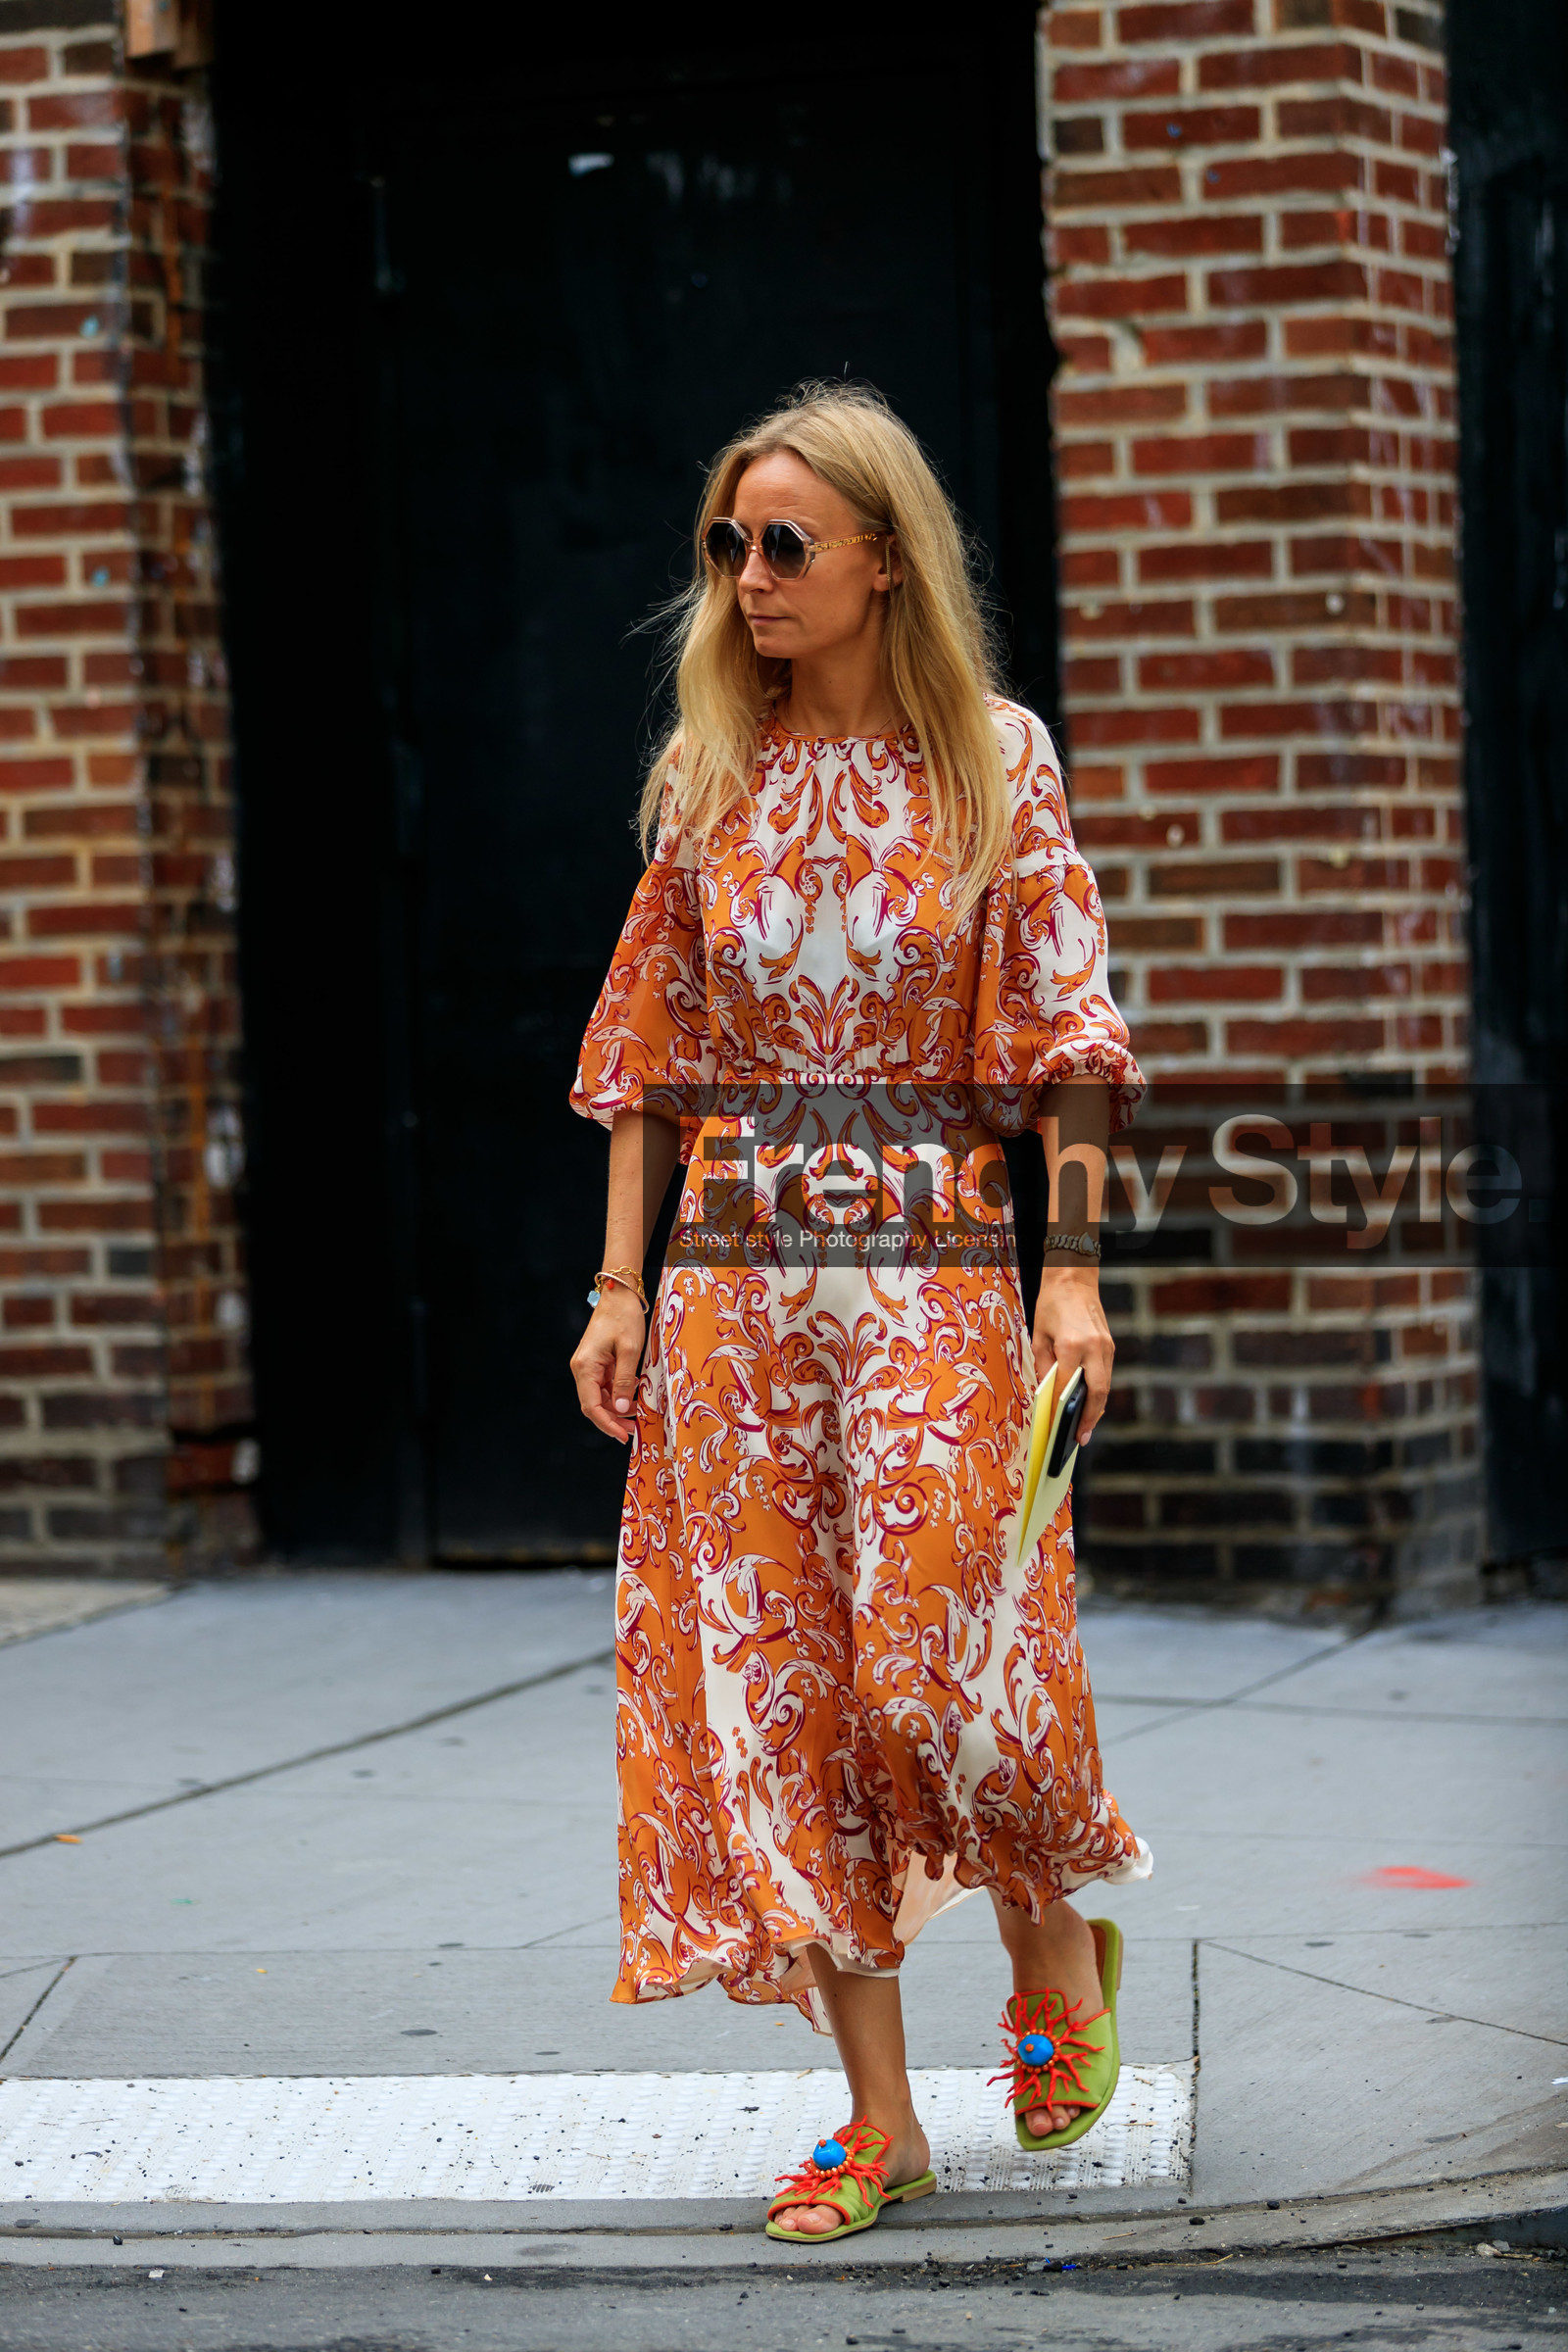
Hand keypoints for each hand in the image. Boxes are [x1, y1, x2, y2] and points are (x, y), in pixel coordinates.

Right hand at [570, 1286, 645, 1442]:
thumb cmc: (624, 1318)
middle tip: (634, 1430)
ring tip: (637, 1416)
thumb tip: (620, 1408)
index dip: (606, 1424)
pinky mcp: (597, 1363)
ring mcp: (589, 1366)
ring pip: (600, 1397)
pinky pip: (606, 1385)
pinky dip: (618, 1395)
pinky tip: (633, 1398)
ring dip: (617, 1408)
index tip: (622, 1435)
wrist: (619, 1295)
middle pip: (594, 1404)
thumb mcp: (630, 1350)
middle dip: (613, 1419)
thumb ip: (625, 1381)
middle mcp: (582, 1368)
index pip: (591, 1406)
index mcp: (585, 1367)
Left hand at [1031, 1264, 1113, 1442]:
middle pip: (1096, 1393)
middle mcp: (1094, 1348)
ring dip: (1096, 1409)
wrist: (1074, 1280)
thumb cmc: (1052, 1305)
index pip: (1067, 1386)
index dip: (1061, 1410)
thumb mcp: (1039, 1336)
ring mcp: (1106, 1347)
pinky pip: (1106, 1376)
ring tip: (1085, 1428)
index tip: (1055, 1427)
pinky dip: (1099, 1393)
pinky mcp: (1111, 1346)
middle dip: (1089, 1418)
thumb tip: (1045, 1394)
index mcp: (1071, 1345)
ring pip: (1105, 1386)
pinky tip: (1090, 1405)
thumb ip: (1043, 1366)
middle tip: (1081, 1438)